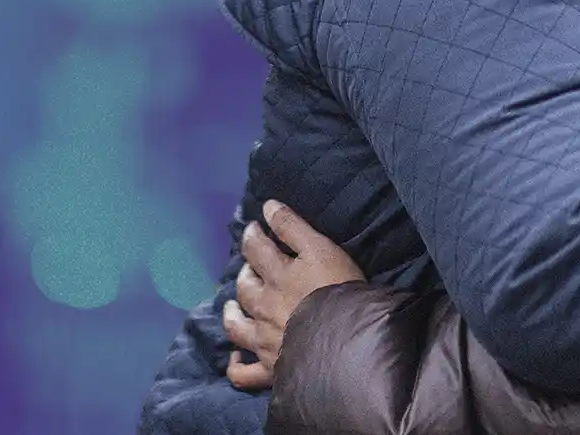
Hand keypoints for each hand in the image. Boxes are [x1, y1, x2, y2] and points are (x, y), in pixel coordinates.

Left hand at [224, 200, 365, 391]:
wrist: (347, 340)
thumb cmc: (339, 289)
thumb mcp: (320, 248)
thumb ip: (292, 226)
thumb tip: (267, 206)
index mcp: (277, 275)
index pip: (256, 248)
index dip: (253, 234)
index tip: (254, 227)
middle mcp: (264, 306)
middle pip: (245, 285)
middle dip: (246, 271)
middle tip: (252, 265)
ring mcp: (263, 339)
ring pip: (237, 325)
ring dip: (233, 311)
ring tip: (234, 305)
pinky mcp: (270, 369)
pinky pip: (244, 374)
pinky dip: (236, 366)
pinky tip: (236, 358)